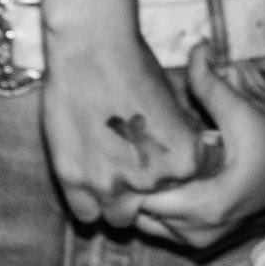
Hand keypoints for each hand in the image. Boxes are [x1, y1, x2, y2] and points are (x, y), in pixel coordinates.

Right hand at [40, 27, 206, 229]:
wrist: (92, 46)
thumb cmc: (137, 66)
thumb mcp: (175, 105)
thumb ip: (180, 142)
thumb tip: (189, 157)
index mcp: (185, 160)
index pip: (189, 188)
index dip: (176, 174)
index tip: (164, 159)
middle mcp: (151, 180)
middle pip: (155, 207)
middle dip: (148, 192)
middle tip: (134, 163)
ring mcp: (110, 184)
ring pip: (120, 219)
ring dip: (118, 201)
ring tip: (111, 171)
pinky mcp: (74, 181)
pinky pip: (86, 214)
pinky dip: (88, 201)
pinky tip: (89, 175)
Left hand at [133, 50, 264, 250]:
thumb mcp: (241, 114)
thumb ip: (211, 85)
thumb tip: (197, 48)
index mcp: (205, 204)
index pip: (143, 196)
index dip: (132, 169)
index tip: (130, 143)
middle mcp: (197, 231)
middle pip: (141, 209)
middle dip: (135, 180)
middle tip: (133, 147)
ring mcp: (197, 241)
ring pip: (147, 221)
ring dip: (144, 194)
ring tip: (148, 161)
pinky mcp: (197, 244)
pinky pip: (160, 228)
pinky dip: (156, 206)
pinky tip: (162, 178)